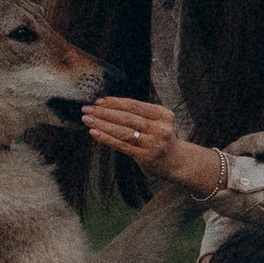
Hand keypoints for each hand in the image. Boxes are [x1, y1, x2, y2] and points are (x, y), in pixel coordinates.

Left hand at [82, 97, 225, 195]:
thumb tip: (106, 106)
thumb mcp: (157, 121)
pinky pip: (122, 145)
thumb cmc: (161, 138)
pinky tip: (94, 133)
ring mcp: (153, 143)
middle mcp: (160, 128)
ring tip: (87, 120)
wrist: (176, 161)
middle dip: (104, 112)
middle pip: (128, 117)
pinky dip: (106, 138)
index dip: (115, 102)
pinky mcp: (145, 157)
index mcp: (163, 114)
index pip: (135, 105)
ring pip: (123, 131)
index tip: (98, 101)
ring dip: (102, 124)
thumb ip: (138, 114)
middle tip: (87, 109)